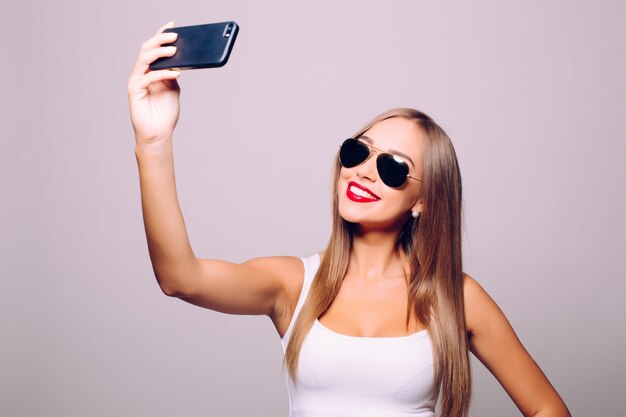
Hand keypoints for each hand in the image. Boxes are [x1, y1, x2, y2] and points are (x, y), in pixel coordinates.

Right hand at [128, 21, 181, 146]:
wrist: (159, 133)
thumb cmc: (165, 113)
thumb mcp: (174, 89)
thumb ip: (173, 74)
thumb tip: (179, 61)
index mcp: (150, 70)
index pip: (154, 48)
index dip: (161, 35)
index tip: (173, 26)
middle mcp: (141, 73)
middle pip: (147, 49)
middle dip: (160, 40)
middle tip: (175, 36)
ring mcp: (137, 80)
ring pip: (144, 59)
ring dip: (160, 52)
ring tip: (174, 50)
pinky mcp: (135, 90)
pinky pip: (148, 77)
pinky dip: (162, 73)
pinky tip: (175, 73)